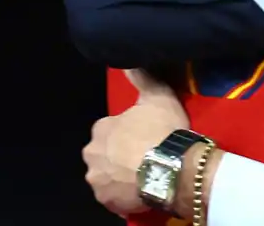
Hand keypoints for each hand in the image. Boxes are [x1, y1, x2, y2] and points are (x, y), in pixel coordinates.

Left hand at [83, 70, 188, 216]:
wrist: (171, 168)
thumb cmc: (162, 131)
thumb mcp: (158, 96)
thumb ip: (142, 78)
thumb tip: (127, 62)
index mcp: (101, 128)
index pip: (109, 128)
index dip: (127, 132)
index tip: (144, 135)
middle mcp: (92, 153)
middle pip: (104, 153)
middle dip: (118, 154)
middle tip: (143, 156)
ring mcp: (97, 179)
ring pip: (107, 175)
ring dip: (119, 174)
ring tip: (144, 174)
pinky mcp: (106, 200)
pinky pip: (114, 196)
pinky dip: (124, 193)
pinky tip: (141, 188)